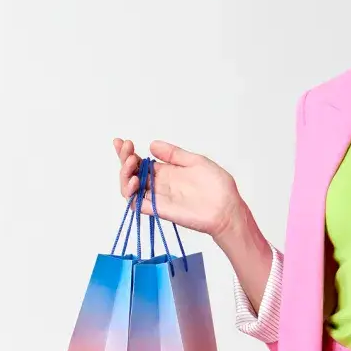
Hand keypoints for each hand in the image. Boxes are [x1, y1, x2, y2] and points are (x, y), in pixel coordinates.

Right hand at [112, 138, 244, 237]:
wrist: (227, 208)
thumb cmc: (217, 187)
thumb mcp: (196, 161)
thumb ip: (174, 155)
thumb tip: (152, 144)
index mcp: (166, 172)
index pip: (139, 162)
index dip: (127, 152)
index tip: (123, 141)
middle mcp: (159, 185)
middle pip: (131, 173)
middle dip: (123, 159)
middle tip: (128, 149)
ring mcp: (158, 198)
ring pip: (129, 189)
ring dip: (124, 175)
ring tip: (131, 164)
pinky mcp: (160, 210)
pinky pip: (138, 205)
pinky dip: (130, 194)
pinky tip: (134, 181)